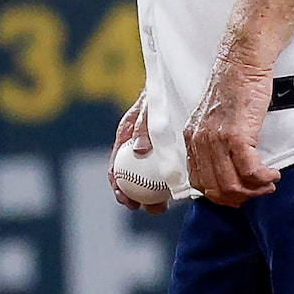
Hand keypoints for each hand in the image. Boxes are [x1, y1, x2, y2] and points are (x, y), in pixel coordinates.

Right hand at [110, 95, 165, 211]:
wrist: (176, 84)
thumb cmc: (159, 95)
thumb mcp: (148, 109)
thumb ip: (142, 128)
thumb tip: (138, 150)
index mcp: (125, 137)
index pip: (115, 166)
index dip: (117, 186)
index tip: (125, 200)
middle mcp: (137, 147)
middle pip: (131, 177)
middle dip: (136, 196)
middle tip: (146, 208)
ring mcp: (153, 150)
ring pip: (149, 178)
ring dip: (152, 194)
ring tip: (162, 207)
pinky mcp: (169, 151)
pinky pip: (165, 171)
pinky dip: (168, 183)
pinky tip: (177, 192)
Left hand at [183, 42, 281, 206]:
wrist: (242, 64)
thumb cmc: (235, 89)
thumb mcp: (214, 119)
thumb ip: (213, 144)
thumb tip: (225, 170)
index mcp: (192, 139)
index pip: (198, 183)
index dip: (220, 196)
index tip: (239, 194)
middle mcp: (200, 141)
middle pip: (215, 189)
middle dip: (239, 198)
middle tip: (257, 192)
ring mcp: (216, 139)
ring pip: (231, 184)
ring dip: (254, 190)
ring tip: (268, 183)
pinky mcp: (236, 135)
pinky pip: (249, 170)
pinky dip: (263, 178)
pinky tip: (272, 174)